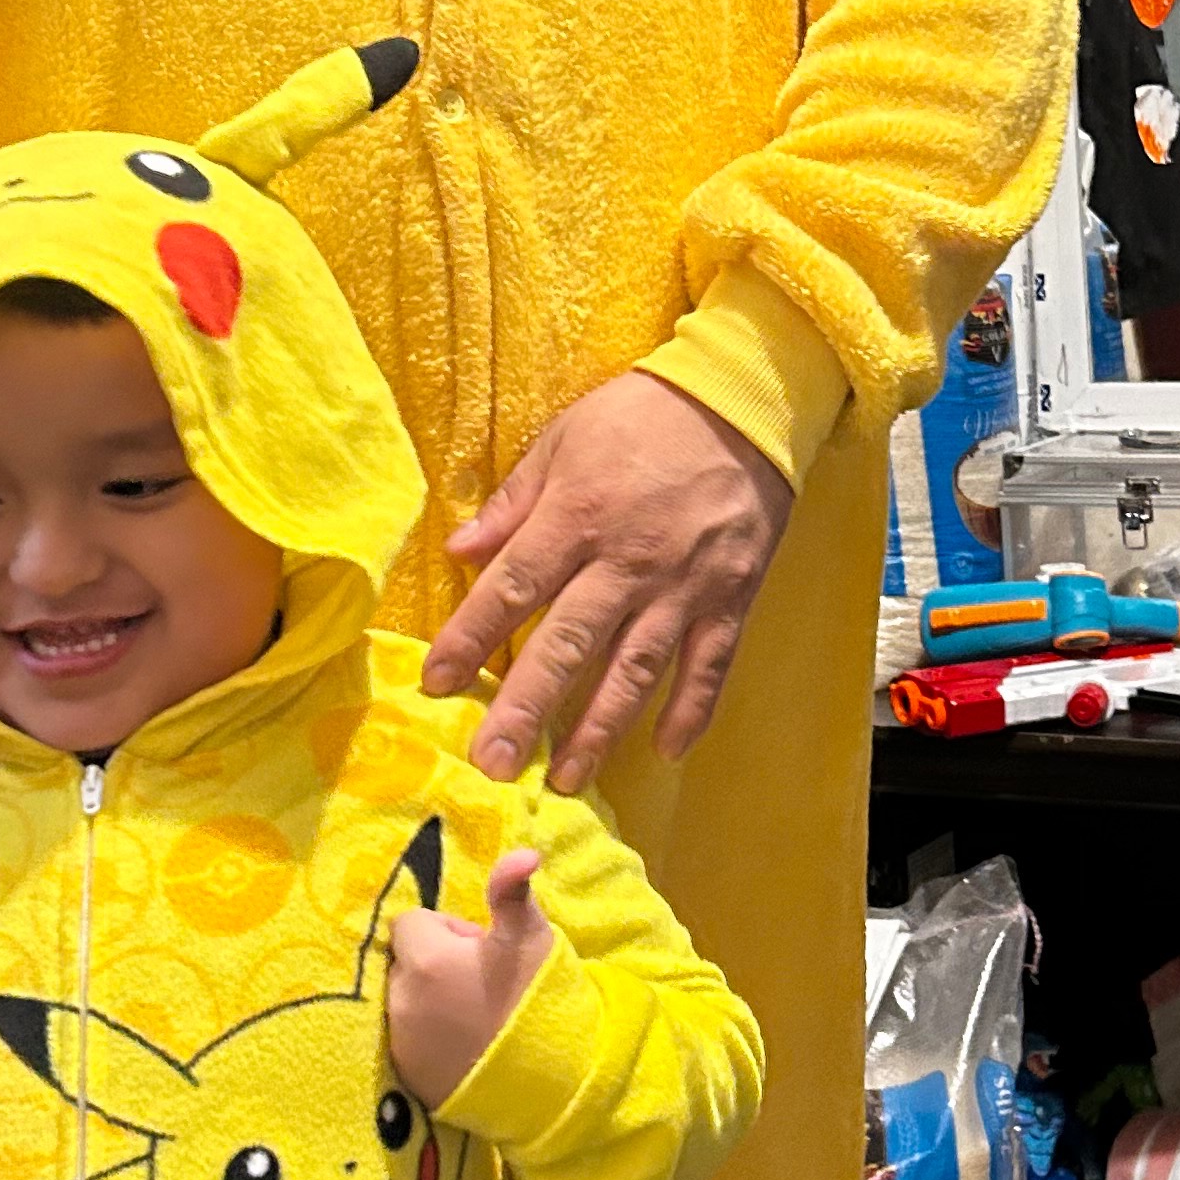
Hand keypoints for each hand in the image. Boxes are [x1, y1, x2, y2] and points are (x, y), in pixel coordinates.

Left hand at [387, 850, 554, 1109]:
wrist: (546, 1082)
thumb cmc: (536, 998)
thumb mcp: (530, 937)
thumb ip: (512, 892)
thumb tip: (525, 853)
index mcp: (425, 958)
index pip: (411, 922)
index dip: (446, 931)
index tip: (477, 951)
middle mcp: (399, 997)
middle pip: (403, 961)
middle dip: (431, 964)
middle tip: (476, 982)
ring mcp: (398, 1039)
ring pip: (401, 998)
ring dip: (424, 999)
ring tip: (469, 1015)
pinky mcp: (402, 1073)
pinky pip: (402, 1037)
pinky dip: (422, 1036)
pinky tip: (458, 1045)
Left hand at [420, 374, 789, 791]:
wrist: (742, 400)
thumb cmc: (642, 416)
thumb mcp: (564, 438)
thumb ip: (512, 503)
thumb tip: (458, 550)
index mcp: (577, 516)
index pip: (512, 588)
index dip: (470, 638)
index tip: (436, 684)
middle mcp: (626, 560)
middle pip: (568, 643)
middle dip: (527, 707)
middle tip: (492, 762)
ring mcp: (682, 585)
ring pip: (634, 669)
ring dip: (600, 729)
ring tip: (566, 779)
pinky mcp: (730, 597)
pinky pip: (710, 664)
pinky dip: (691, 710)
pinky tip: (667, 752)